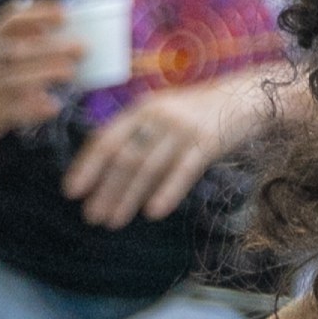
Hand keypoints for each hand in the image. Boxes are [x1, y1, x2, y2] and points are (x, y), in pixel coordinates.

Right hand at [0, 0, 80, 129]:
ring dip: (45, 74)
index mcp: (2, 36)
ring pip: (18, 80)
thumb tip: (94, 22)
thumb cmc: (23, 62)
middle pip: (18, 51)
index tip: (64, 14)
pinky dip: (36, 108)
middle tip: (82, 47)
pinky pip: (19, 110)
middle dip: (50, 48)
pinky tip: (55, 105)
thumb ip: (50, 32)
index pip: (12, 21)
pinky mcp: (7, 108)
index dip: (36, 15)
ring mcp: (1, 83)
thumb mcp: (26, 41)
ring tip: (70, 72)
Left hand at [61, 72, 275, 227]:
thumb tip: (107, 165)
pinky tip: (154, 212)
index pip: (106, 138)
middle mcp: (159, 116)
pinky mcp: (208, 142)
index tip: (71, 191)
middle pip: (125, 157)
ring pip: (148, 167)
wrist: (246, 98)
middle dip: (105, 189)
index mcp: (142, 109)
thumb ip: (139, 131)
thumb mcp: (164, 111)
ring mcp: (183, 129)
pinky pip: (183, 171)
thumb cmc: (200, 112)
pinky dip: (167, 192)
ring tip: (114, 221)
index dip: (87, 166)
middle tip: (92, 216)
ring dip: (128, 197)